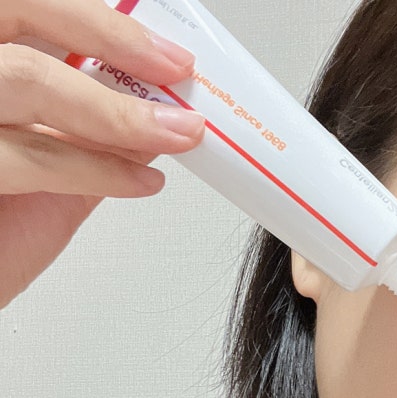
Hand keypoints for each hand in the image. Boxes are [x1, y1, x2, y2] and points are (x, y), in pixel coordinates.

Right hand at [0, 0, 205, 308]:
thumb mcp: (51, 172)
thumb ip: (90, 138)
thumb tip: (151, 117)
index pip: (31, 11)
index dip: (98, 21)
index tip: (165, 53)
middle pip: (19, 9)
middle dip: (107, 36)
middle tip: (173, 72)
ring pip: (29, 78)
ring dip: (117, 111)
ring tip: (177, 135)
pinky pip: (32, 155)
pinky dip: (98, 168)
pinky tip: (142, 182)